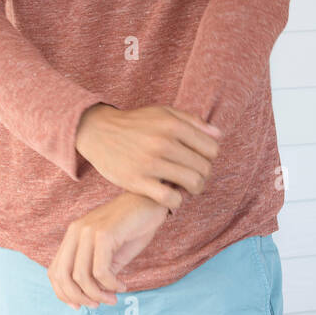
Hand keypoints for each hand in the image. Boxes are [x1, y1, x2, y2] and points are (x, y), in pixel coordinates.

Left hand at [48, 191, 168, 308]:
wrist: (152, 203)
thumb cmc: (133, 227)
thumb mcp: (111, 253)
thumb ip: (98, 271)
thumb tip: (92, 296)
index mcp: (73, 235)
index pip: (55, 271)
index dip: (63, 293)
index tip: (80, 306)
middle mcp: (76, 231)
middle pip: (63, 276)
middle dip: (78, 297)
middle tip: (97, 305)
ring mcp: (88, 231)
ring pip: (81, 276)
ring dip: (97, 294)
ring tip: (112, 298)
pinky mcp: (104, 234)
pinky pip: (100, 270)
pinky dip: (110, 284)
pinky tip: (121, 285)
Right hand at [75, 104, 221, 209]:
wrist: (98, 131)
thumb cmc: (135, 123)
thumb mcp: (163, 113)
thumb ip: (193, 122)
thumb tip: (218, 136)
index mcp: (173, 124)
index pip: (212, 149)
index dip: (209, 157)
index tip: (197, 160)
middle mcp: (163, 142)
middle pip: (204, 168)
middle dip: (202, 174)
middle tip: (191, 175)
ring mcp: (150, 162)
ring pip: (193, 184)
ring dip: (193, 189)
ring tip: (184, 186)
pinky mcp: (136, 181)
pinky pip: (170, 199)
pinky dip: (176, 201)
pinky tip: (170, 195)